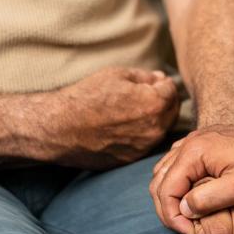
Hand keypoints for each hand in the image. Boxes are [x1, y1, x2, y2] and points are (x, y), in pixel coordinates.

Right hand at [47, 67, 178, 169]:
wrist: (60, 128)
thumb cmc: (86, 97)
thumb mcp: (117, 75)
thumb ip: (145, 77)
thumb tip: (159, 80)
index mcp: (154, 104)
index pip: (172, 90)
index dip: (163, 82)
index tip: (154, 81)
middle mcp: (154, 129)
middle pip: (172, 111)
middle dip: (164, 101)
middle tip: (149, 94)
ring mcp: (144, 147)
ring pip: (161, 129)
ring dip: (155, 118)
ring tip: (135, 110)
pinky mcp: (131, 158)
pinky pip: (146, 143)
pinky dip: (143, 134)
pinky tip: (125, 126)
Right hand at [150, 115, 233, 233]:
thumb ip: (207, 200)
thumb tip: (182, 210)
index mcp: (195, 151)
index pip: (166, 188)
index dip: (173, 216)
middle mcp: (190, 142)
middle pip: (160, 180)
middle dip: (168, 209)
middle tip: (185, 231)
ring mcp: (196, 142)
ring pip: (166, 173)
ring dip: (171, 198)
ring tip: (186, 220)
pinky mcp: (204, 145)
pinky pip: (178, 167)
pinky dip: (178, 185)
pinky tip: (191, 201)